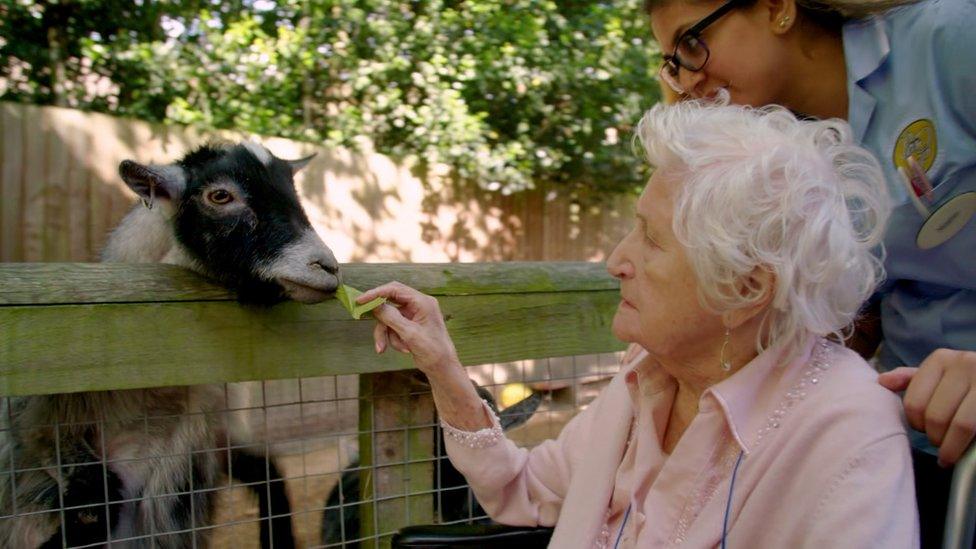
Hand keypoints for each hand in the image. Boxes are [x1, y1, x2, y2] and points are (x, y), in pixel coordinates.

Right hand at [359, 281, 460, 374]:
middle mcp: (418, 305)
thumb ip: (392, 318)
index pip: (395, 289)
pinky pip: (393, 328)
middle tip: (365, 322)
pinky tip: (404, 350)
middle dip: (381, 320)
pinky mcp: (410, 325)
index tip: (360, 301)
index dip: (376, 293)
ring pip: (389, 319)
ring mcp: (414, 315)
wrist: (442, 368)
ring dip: (387, 334)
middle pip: (390, 304)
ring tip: (387, 349)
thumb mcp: (410, 334)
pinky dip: (393, 339)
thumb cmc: (432, 350)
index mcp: (422, 302)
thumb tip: (375, 305)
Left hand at [878, 349, 975, 465]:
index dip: (916, 424)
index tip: (923, 430)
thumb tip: (882, 381)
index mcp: (942, 359)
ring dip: (953, 447)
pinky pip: (974, 430)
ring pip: (960, 425)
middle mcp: (966, 364)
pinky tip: (965, 454)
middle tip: (941, 444)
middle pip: (935, 416)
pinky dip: (965, 447)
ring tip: (952, 452)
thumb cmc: (968, 384)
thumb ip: (913, 380)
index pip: (914, 403)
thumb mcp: (941, 376)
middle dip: (936, 437)